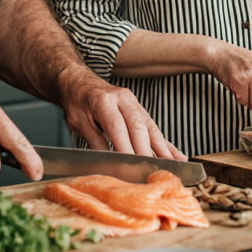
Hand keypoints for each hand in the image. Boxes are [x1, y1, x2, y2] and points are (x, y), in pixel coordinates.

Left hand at [57, 66, 184, 160]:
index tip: (132, 166)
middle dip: (147, 151)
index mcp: (104, 101)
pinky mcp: (138, 108)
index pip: (118, 127)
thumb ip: (95, 143)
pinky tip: (175, 154)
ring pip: (150, 127)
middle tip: (153, 171)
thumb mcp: (78, 123)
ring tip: (173, 165)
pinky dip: (164, 142)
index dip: (126, 148)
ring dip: (162, 148)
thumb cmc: (76, 101)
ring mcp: (133, 102)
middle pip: (138, 127)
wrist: (77, 81)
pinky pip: (153, 126)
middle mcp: (122, 98)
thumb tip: (108, 163)